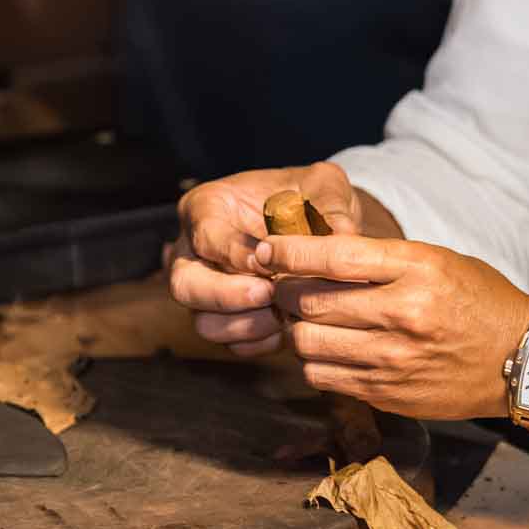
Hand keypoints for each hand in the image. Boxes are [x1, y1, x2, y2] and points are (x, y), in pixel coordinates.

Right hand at [167, 162, 364, 356]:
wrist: (322, 224)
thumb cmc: (313, 197)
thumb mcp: (324, 184)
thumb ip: (329, 201)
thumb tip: (343, 233)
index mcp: (207, 208)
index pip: (205, 235)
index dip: (233, 253)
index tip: (267, 263)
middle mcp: (195, 252)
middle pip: (185, 285)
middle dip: (224, 296)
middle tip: (268, 294)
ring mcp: (208, 290)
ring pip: (203, 322)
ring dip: (245, 325)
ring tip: (283, 314)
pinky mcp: (230, 320)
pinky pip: (232, 344)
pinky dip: (260, 342)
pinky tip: (288, 328)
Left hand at [260, 233, 528, 420]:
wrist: (522, 360)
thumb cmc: (480, 301)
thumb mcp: (439, 261)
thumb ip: (382, 260)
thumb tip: (316, 256)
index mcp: (419, 270)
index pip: (335, 255)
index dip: (289, 251)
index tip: (267, 249)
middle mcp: (403, 314)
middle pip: (310, 301)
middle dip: (285, 292)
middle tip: (284, 288)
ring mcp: (393, 359)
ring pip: (308, 343)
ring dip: (298, 330)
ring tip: (308, 321)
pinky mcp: (387, 393)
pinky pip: (324, 377)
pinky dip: (316, 361)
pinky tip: (330, 349)